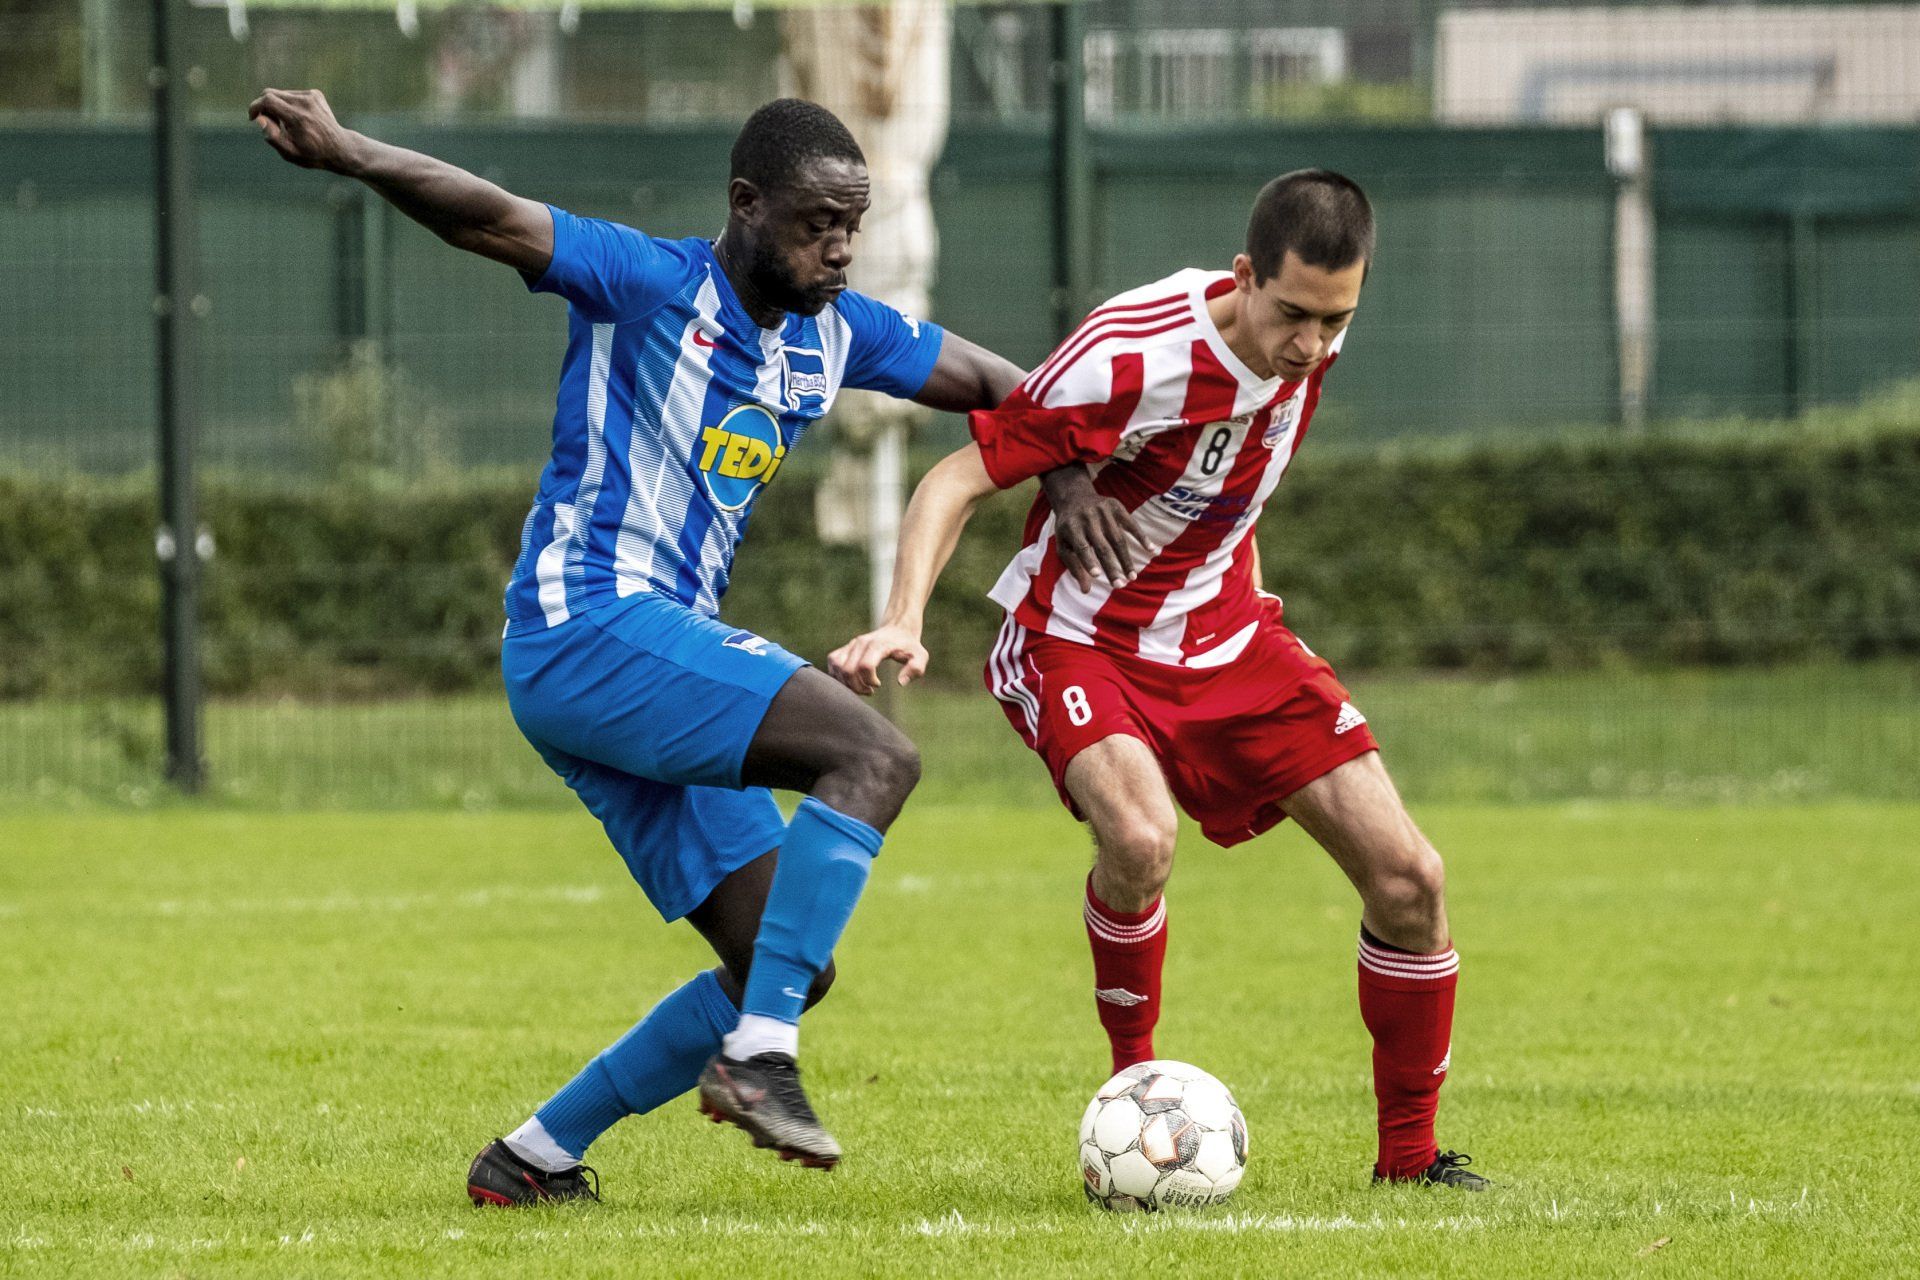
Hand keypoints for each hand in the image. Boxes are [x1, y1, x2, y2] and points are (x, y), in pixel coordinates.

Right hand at [248, 88, 357, 172]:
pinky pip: (292, 94)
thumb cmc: (313, 154)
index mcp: (298, 117)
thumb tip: (259, 118)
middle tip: (270, 123)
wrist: (340, 148)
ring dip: (277, 106)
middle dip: (264, 107)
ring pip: (281, 93)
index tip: (252, 118)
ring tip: (287, 124)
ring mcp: (312, 96)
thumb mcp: (290, 153)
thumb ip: (272, 136)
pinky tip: (298, 119)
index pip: (268, 100)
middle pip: (271, 93)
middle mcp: (305, 102)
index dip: (255, 107)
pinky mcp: (315, 94)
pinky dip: (288, 104)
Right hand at [828, 624, 928, 695]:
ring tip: (860, 686)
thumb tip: (900, 682)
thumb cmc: (909, 646)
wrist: (898, 629)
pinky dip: (838, 675)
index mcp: (878, 645)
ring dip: (846, 683)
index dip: (869, 681)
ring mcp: (851, 645)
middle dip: (856, 686)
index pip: (865, 666)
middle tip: (869, 691)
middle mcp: (861, 643)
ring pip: (837, 667)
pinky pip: (832, 662)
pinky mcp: (845, 648)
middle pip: (848, 670)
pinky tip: (851, 681)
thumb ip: (915, 669)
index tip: (877, 685)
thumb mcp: (920, 656)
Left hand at [1041, 465, 1150, 591]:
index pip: (1081, 547)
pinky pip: (1131, 524)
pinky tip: (1151, 550)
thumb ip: (1074, 567)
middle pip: (1102, 546)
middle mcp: (1087, 518)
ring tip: (1132, 576)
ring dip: (1126, 559)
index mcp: (1071, 528)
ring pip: (1118, 538)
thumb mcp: (1064, 545)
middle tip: (1119, 586)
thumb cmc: (1069, 529)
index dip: (1088, 561)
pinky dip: (1142, 537)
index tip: (1097, 576)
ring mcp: (1103, 511)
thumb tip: (1086, 591)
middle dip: (1111, 567)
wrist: (1074, 497)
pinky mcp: (1116, 507)